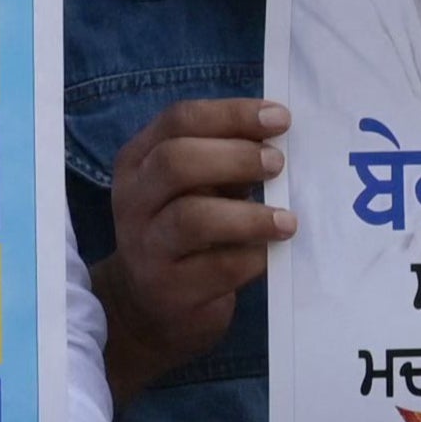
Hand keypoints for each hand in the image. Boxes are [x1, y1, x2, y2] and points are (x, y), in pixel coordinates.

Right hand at [94, 100, 292, 398]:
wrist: (147, 308)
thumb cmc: (183, 233)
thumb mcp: (190, 189)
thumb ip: (222, 162)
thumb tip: (278, 139)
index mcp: (137, 160)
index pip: (178, 120)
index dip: (231, 114)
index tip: (280, 118)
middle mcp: (133, 198)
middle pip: (176, 161)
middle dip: (235, 157)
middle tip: (279, 164)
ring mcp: (146, 246)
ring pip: (193, 218)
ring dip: (249, 216)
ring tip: (287, 220)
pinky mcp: (169, 290)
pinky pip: (217, 269)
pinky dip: (251, 258)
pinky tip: (269, 255)